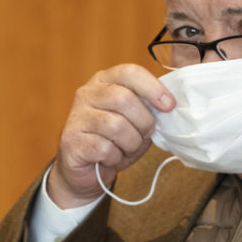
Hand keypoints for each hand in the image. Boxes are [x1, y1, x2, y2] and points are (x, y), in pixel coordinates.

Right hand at [48, 63, 174, 207]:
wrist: (84, 169)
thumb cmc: (113, 142)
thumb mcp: (133, 120)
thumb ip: (147, 108)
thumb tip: (168, 106)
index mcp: (104, 81)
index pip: (129, 72)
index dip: (153, 88)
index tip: (169, 106)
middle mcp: (87, 94)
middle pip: (124, 99)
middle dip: (144, 122)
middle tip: (144, 135)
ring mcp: (77, 116)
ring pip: (116, 126)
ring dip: (131, 143)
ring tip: (127, 149)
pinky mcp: (72, 140)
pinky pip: (104, 148)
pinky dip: (115, 157)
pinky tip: (111, 158)